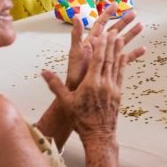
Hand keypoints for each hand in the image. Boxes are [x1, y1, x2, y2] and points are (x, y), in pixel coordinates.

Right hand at [42, 17, 144, 139]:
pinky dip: (123, 63)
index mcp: (91, 84)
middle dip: (111, 44)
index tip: (104, 34)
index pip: (98, 60)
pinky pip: (121, 74)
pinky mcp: (119, 93)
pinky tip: (124, 56)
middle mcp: (104, 84)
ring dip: (119, 50)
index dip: (101, 46)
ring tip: (121, 38)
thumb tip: (43, 72)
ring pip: (117, 65)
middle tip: (114, 30)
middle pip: (109, 59)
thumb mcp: (65, 102)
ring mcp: (113, 88)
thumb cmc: (80, 119)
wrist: (98, 135)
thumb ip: (55, 85)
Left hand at [64, 5, 138, 91]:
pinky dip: (135, 53)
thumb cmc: (75, 73)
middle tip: (134, 13)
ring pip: (122, 41)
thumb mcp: (75, 52)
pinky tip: (143, 49)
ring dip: (131, 34)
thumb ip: (76, 34)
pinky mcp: (113, 65)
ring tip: (141, 26)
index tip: (115, 4)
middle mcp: (101, 46)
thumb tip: (76, 17)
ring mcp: (108, 55)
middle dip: (124, 21)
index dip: (108, 13)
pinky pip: (126, 57)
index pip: (101, 23)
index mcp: (92, 41)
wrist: (79, 91)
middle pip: (114, 30)